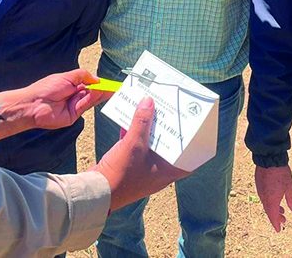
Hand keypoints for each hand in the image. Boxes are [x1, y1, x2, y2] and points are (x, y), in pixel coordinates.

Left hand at [0, 69, 109, 140]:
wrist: (34, 104)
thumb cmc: (47, 88)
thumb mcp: (67, 76)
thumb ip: (83, 76)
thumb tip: (97, 79)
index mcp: (72, 85)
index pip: (90, 84)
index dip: (100, 84)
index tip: (111, 83)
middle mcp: (75, 96)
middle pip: (93, 93)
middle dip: (104, 90)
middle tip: (116, 87)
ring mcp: (74, 106)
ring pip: (91, 99)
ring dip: (100, 93)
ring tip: (110, 88)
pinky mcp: (74, 116)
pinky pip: (85, 106)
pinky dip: (93, 99)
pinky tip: (99, 92)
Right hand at [92, 97, 189, 211]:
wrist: (96, 191)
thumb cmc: (121, 174)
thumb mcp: (133, 144)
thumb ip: (142, 121)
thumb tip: (149, 101)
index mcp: (166, 172)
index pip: (188, 161)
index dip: (193, 145)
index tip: (195, 129)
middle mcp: (157, 172)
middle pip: (168, 147)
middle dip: (167, 129)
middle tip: (171, 112)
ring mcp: (143, 170)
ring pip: (150, 145)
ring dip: (149, 129)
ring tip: (151, 110)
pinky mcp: (129, 166)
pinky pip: (136, 147)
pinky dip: (134, 134)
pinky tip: (130, 119)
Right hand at [255, 164, 291, 231]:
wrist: (270, 159)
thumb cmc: (281, 173)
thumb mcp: (290, 187)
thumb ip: (291, 201)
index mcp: (271, 201)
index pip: (273, 217)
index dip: (276, 224)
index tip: (279, 230)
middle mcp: (264, 197)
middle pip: (269, 211)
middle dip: (276, 217)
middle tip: (284, 219)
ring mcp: (260, 190)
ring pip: (266, 204)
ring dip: (273, 208)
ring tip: (281, 210)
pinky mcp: (258, 184)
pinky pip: (263, 196)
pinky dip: (269, 200)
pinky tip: (275, 198)